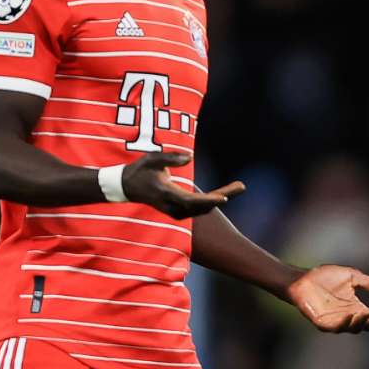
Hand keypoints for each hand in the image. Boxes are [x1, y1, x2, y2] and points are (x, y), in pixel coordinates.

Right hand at [122, 152, 244, 218]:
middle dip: (223, 196)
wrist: (126, 187)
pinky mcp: (177, 211)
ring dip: (220, 198)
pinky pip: (198, 209)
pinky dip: (212, 201)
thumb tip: (189, 157)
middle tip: (242, 186)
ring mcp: (174, 211)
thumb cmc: (140, 170)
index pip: (190, 200)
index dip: (208, 200)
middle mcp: (172, 206)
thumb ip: (170, 157)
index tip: (224, 198)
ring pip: (202, 209)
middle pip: (202, 205)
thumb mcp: (152, 159)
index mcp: (166, 193)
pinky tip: (224, 193)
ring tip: (238, 186)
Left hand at [286, 264, 368, 332]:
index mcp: (356, 307)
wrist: (302, 278)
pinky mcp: (323, 323)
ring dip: (362, 323)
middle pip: (367, 326)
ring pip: (353, 328)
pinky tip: (351, 316)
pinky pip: (336, 328)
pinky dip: (345, 323)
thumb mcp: (354, 277)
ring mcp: (335, 322)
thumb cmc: (325, 277)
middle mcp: (348, 317)